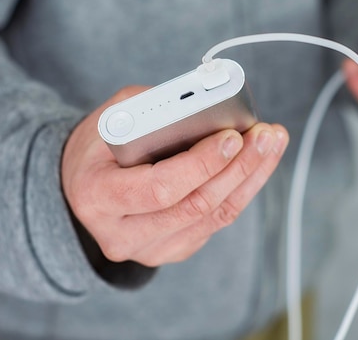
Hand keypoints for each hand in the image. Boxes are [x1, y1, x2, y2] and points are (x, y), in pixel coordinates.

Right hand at [61, 86, 288, 266]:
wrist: (86, 184)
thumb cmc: (103, 144)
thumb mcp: (116, 115)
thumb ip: (157, 111)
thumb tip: (211, 108)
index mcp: (97, 196)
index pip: (159, 188)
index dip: (201, 164)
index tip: (232, 136)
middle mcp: (121, 233)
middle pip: (195, 206)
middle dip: (238, 167)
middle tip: (264, 136)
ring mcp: (150, 248)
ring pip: (214, 216)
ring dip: (250, 177)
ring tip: (271, 143)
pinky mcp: (174, 249)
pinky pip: (217, 221)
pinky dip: (244, 189)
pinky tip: (258, 162)